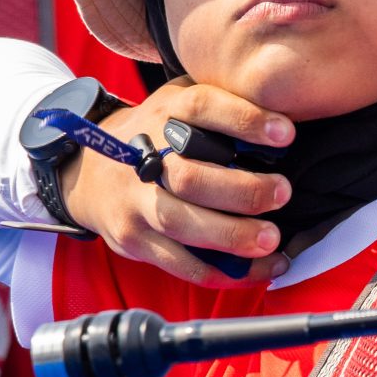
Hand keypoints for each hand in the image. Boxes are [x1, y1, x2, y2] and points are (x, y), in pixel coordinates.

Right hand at [61, 80, 297, 283]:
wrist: (90, 171)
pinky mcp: (134, 240)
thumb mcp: (180, 103)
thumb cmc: (156, 135)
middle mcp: (145, 158)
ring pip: (182, 224)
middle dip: (242, 190)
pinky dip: (222, 273)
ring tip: (272, 241)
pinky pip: (180, 264)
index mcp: (164, 114)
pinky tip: (258, 269)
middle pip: (189, 176)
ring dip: (231, 236)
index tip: (286, 134)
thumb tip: (286, 111)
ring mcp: (135, 203)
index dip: (244, 120)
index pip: (201, 108)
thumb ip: (222, 103)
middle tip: (282, 193)